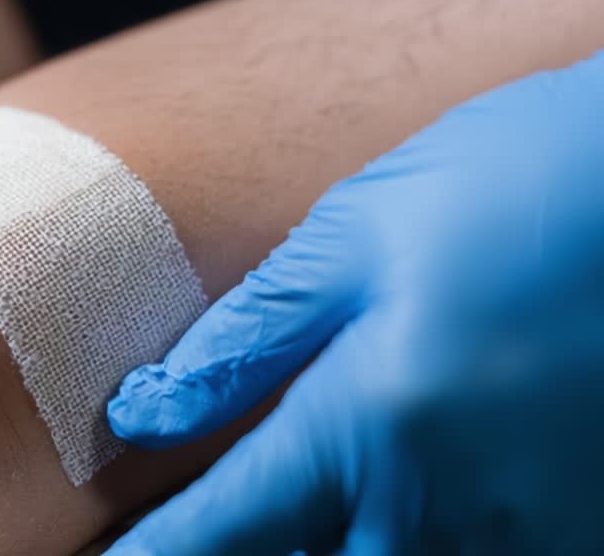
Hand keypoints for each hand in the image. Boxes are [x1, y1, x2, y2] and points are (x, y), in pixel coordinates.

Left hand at [105, 51, 603, 554]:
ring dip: (329, 548)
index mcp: (370, 426)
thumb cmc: (516, 180)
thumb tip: (140, 415)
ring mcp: (531, 526)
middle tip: (208, 518)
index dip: (154, 555)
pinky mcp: (585, 523)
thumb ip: (246, 340)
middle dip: (246, 553)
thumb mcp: (357, 237)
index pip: (222, 529)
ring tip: (293, 505)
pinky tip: (389, 494)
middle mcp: (448, 504)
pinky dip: (414, 539)